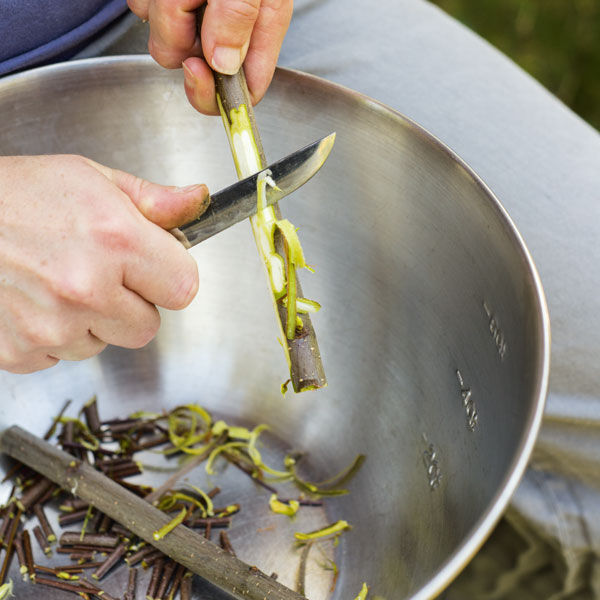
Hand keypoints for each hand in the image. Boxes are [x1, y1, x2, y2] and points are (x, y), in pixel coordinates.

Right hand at [0, 155, 208, 373]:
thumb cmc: (15, 195)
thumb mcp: (92, 179)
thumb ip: (153, 200)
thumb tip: (197, 202)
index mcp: (115, 240)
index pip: (184, 289)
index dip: (170, 278)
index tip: (155, 269)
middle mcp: (86, 288)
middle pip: (148, 326)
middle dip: (133, 304)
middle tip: (102, 273)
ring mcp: (52, 326)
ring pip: (104, 344)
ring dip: (91, 321)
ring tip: (59, 281)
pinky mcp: (21, 352)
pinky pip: (61, 356)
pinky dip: (54, 336)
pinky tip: (35, 300)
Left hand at [127, 0, 292, 113]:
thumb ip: (241, 16)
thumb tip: (225, 62)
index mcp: (260, 25)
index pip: (245, 88)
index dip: (220, 93)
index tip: (199, 72)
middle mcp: (228, 24)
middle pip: (196, 68)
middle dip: (181, 42)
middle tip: (184, 7)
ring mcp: (194, 12)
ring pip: (165, 42)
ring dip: (161, 13)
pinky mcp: (166, 2)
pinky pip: (144, 13)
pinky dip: (147, 0)